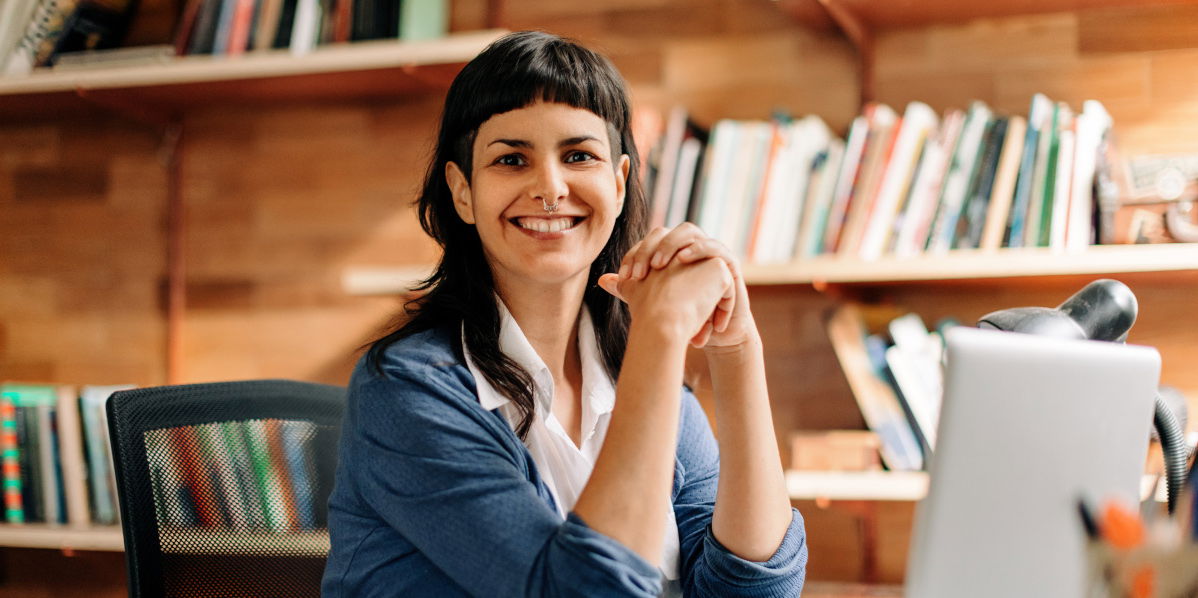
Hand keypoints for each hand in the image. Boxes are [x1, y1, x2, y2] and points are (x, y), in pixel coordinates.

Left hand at [598, 224, 755, 348]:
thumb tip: (604, 280)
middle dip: (656, 247)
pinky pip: (720, 253)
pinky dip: (703, 255)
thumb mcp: (656, 304)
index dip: (637, 254)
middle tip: (644, 271)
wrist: (712, 335)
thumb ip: (632, 289)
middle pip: (673, 232)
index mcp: (673, 253)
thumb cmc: (684, 317)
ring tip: (664, 268)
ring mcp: (712, 254)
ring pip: (696, 235)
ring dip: (678, 248)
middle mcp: (691, 248)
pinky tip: (688, 268)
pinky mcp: (730, 265)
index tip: (626, 277)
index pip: (651, 241)